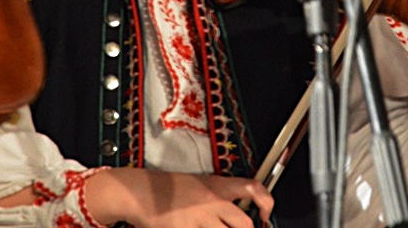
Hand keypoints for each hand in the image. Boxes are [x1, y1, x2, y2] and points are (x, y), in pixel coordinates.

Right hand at [85, 167, 273, 227]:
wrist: (141, 191)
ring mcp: (199, 218)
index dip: (266, 203)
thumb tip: (238, 213)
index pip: (253, 188)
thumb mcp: (200, 184)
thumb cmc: (169, 188)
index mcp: (218, 186)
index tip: (265, 215)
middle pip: (244, 224)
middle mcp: (212, 201)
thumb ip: (220, 197)